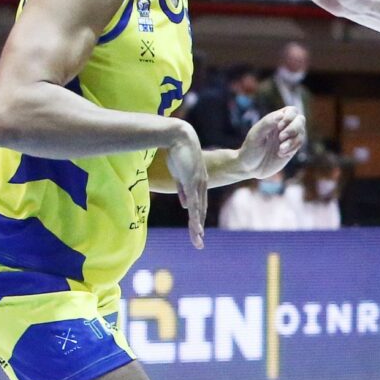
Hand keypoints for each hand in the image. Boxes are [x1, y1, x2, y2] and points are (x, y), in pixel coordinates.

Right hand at [163, 121, 207, 248]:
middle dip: (199, 228)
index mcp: (198, 184)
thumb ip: (183, 190)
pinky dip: (195, 216)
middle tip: (199, 243)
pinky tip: (197, 226)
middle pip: (200, 211)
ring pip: (198, 210)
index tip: (198, 232)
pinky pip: (194, 202)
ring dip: (197, 226)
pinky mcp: (192, 182)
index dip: (198, 219)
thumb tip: (185, 205)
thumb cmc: (178, 152)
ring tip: (198, 240)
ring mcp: (198, 184)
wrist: (179, 136)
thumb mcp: (179, 174)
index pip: (198, 206)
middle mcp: (201, 186)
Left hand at [238, 107, 306, 179]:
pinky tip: (281, 154)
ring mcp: (288, 138)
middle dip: (294, 129)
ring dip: (293, 141)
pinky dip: (292, 148)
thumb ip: (268, 123)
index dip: (289, 117)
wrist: (250, 168)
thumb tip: (281, 114)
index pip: (291, 111)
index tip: (279, 127)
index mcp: (275, 120)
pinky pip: (298, 145)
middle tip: (281, 138)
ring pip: (301, 133)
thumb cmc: (250, 149)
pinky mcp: (291, 149)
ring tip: (280, 150)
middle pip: (300, 120)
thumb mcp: (256, 135)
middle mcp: (284, 127)